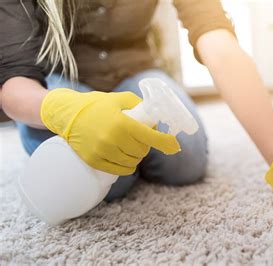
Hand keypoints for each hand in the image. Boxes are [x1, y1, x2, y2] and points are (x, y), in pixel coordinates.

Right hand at [40, 88, 179, 174]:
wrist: (67, 114)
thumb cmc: (97, 105)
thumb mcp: (120, 99)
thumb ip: (140, 105)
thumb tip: (157, 118)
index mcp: (122, 123)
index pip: (151, 137)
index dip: (166, 143)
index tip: (174, 146)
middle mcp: (113, 139)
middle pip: (142, 151)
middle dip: (146, 146)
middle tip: (141, 139)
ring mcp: (102, 151)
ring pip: (133, 162)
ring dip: (137, 156)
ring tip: (131, 147)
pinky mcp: (94, 161)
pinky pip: (121, 170)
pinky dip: (128, 166)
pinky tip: (127, 159)